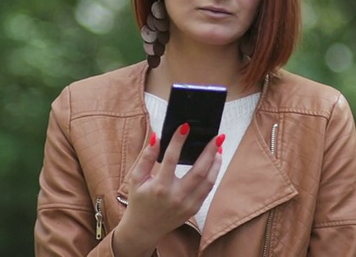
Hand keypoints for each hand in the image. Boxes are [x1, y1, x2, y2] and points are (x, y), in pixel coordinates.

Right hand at [112, 123, 222, 255]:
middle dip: (210, 151)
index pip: (171, 159)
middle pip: (199, 170)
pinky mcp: (194, 209)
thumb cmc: (139, 201)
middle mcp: (176, 197)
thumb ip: (147, 157)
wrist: (144, 228)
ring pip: (209, 181)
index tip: (185, 126)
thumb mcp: (136, 178)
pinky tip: (214, 163)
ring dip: (216, 163)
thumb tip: (157, 137)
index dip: (178, 141)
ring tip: (218, 148)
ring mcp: (187, 205)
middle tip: (216, 136)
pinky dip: (213, 174)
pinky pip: (207, 189)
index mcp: (160, 187)